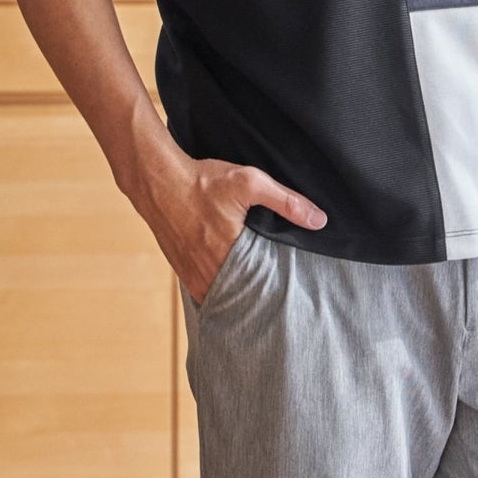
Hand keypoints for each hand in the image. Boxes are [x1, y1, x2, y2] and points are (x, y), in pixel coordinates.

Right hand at [136, 152, 327, 306]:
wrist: (158, 180)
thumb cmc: (203, 181)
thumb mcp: (250, 183)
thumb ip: (286, 201)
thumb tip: (319, 220)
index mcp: (229, 254)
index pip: (262, 286)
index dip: (278, 289)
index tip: (292, 290)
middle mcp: (208, 271)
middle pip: (242, 295)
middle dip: (259, 297)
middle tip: (278, 297)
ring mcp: (192, 274)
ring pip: (222, 296)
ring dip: (238, 295)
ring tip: (257, 293)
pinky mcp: (181, 271)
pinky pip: (204, 291)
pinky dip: (218, 290)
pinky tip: (231, 283)